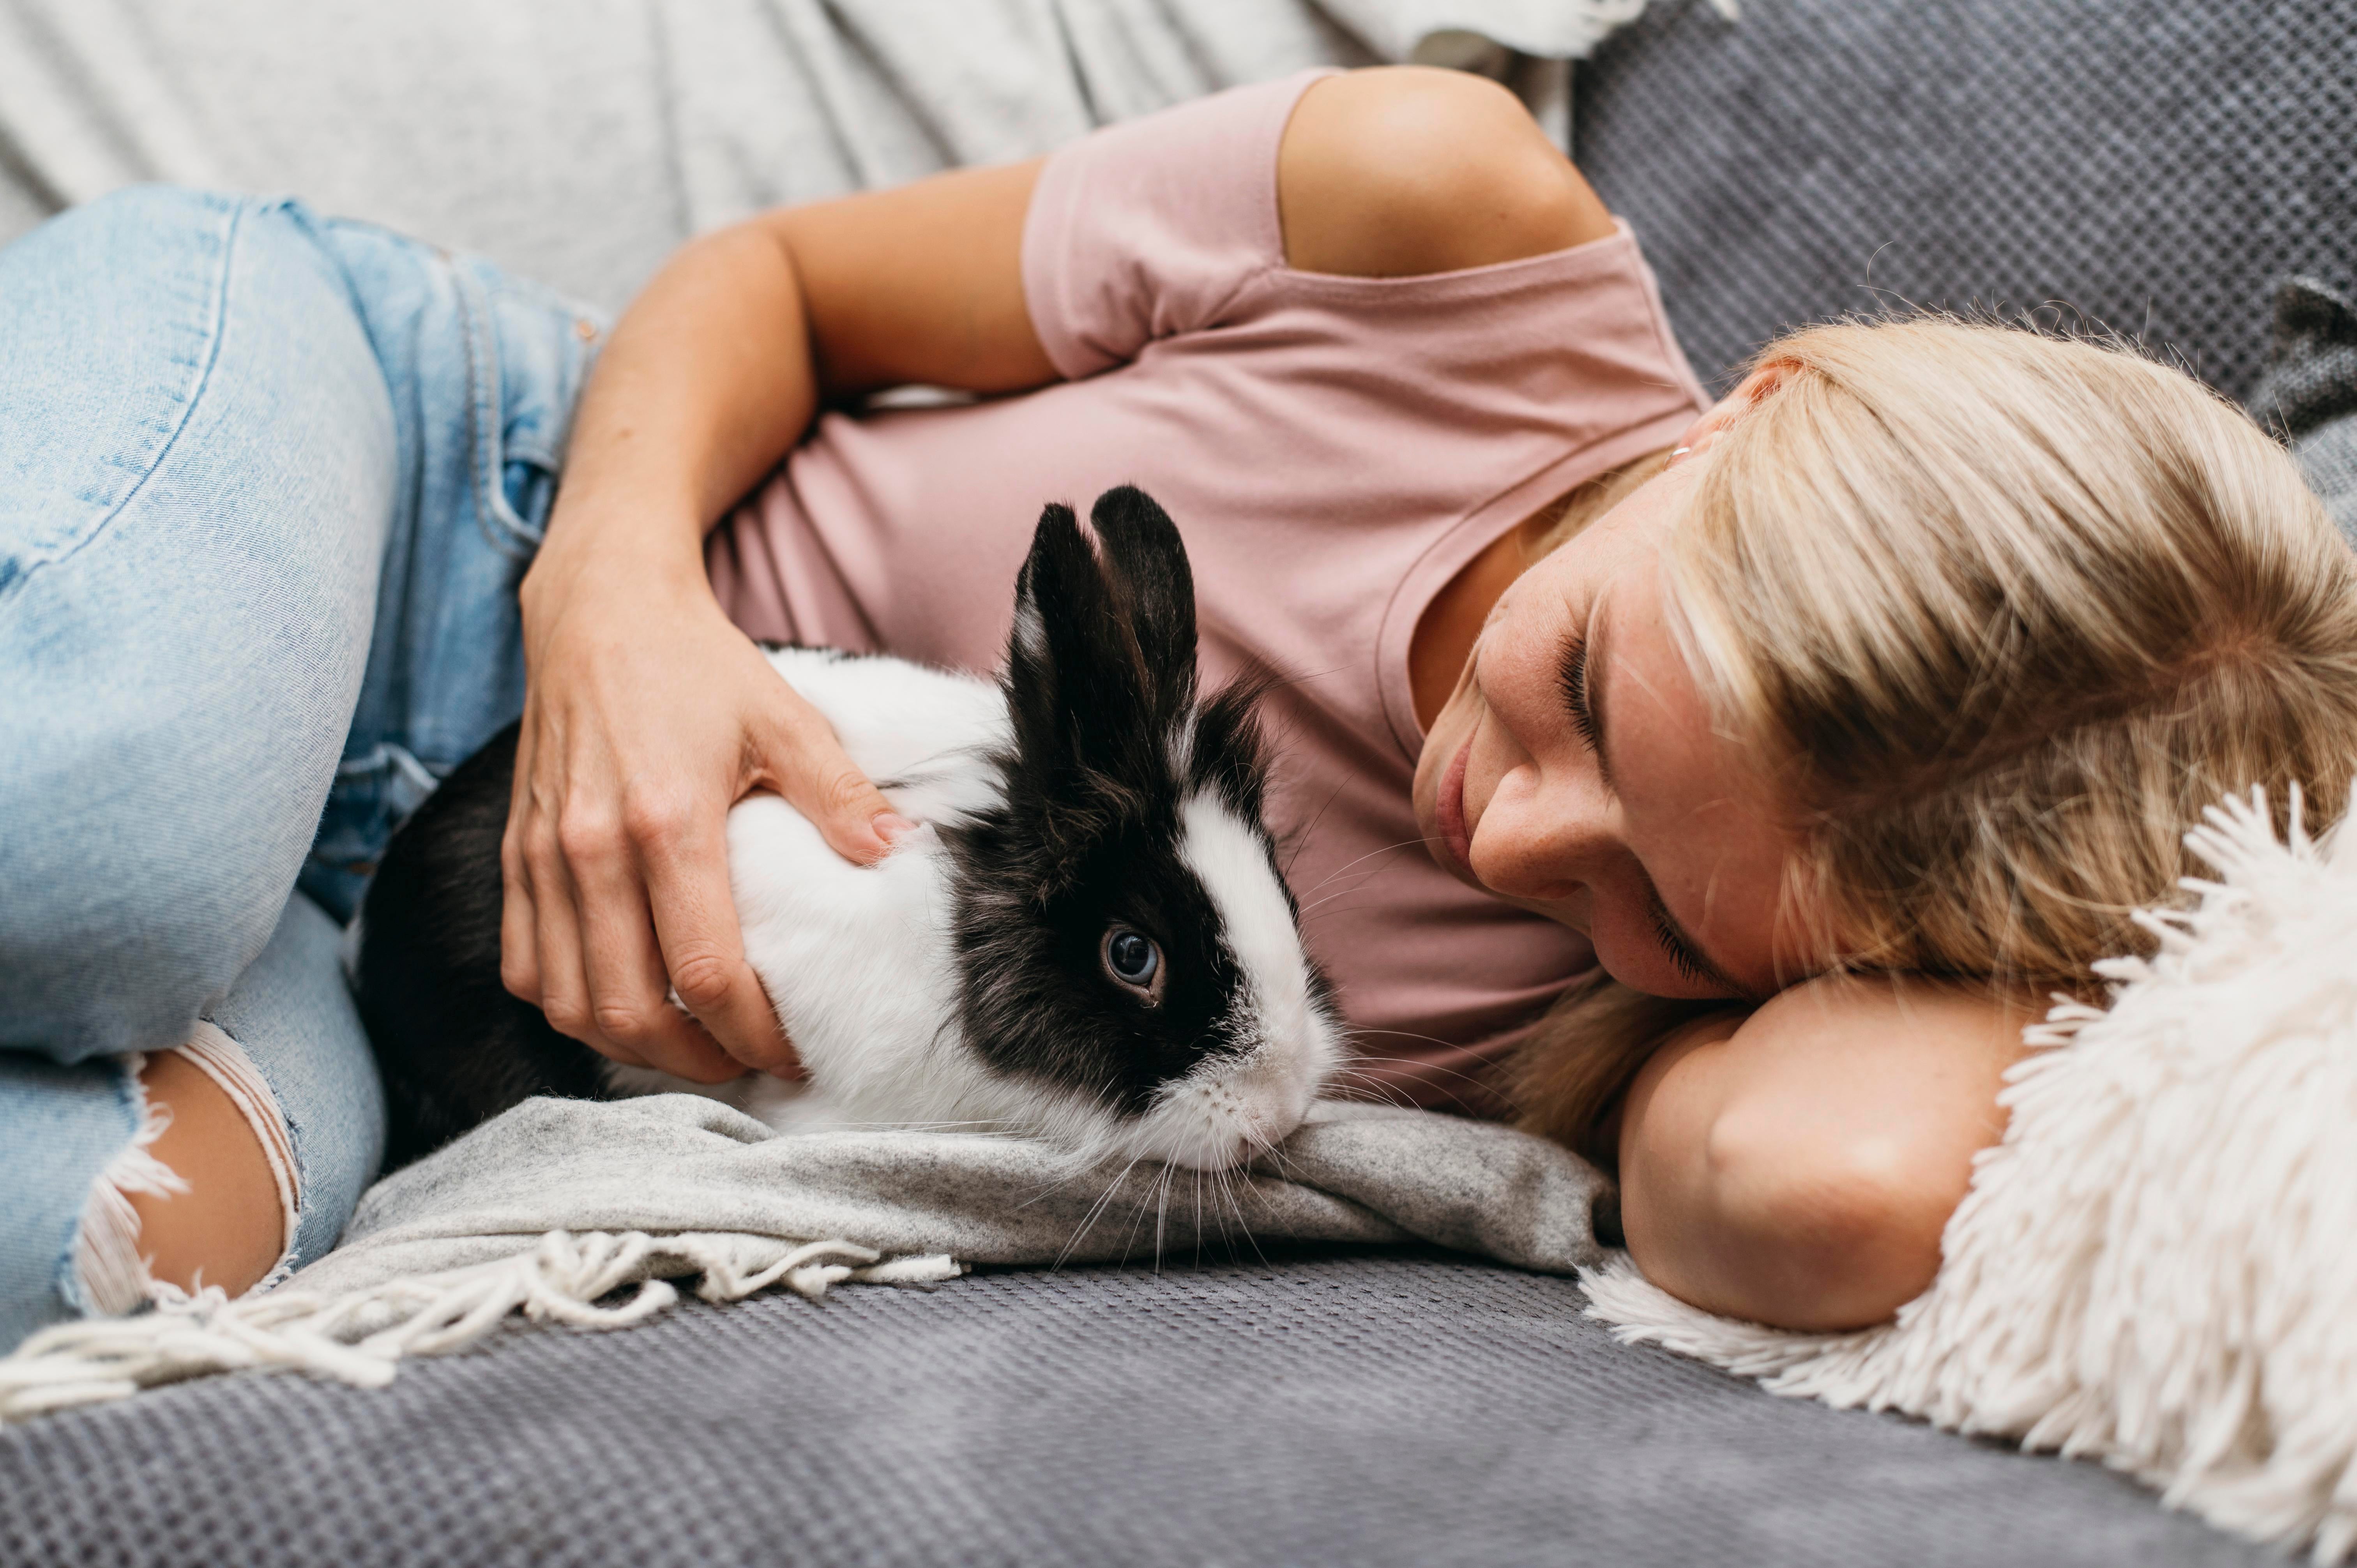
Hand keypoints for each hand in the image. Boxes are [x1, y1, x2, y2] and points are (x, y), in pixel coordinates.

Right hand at [499, 534, 909, 1080]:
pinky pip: (523, 967)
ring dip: (630, 1045)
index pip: (704, 971)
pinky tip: (623, 1005)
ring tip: (692, 1048)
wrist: (597, 608)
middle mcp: (592, 848)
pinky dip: (571, 1005)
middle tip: (746, 1063)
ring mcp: (543, 856)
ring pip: (568, 1002)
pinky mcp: (515, 855)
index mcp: (667, 820)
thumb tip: (898, 852)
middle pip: (630, 1007)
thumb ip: (841, 792)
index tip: (791, 1050)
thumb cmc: (696, 664)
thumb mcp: (785, 718)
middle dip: (696, 1059)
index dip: (752, 1032)